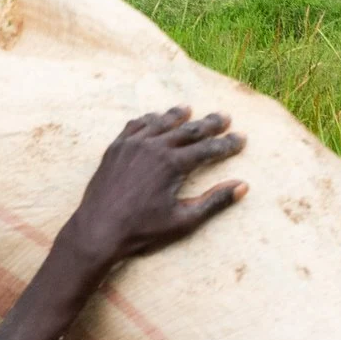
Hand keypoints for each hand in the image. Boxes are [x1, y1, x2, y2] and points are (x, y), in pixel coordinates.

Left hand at [55, 109, 244, 272]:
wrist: (97, 230)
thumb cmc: (142, 230)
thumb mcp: (184, 221)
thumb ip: (214, 201)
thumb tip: (242, 186)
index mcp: (173, 164)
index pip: (208, 148)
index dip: (227, 144)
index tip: (241, 138)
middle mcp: (154, 147)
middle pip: (188, 130)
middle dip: (209, 124)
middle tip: (224, 117)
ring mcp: (132, 144)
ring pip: (160, 123)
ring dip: (177, 116)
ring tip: (189, 109)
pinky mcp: (115, 148)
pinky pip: (135, 126)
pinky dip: (148, 120)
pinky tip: (153, 118)